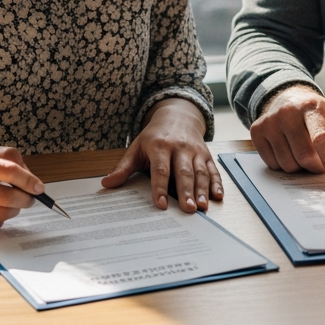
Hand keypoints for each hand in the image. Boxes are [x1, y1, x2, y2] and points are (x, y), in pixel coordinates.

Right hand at [0, 146, 40, 231]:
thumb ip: (7, 158)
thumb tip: (31, 177)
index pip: (8, 171)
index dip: (28, 180)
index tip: (39, 187)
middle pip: (8, 196)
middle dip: (26, 198)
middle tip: (30, 197)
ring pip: (2, 213)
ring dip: (15, 209)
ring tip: (13, 203)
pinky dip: (0, 219)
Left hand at [102, 98, 221, 212]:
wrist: (178, 116)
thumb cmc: (154, 137)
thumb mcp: (136, 147)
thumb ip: (123, 167)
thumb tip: (106, 184)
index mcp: (160, 146)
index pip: (160, 170)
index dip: (160, 188)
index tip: (160, 205)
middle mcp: (180, 148)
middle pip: (184, 172)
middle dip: (186, 191)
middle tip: (188, 209)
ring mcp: (195, 151)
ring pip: (200, 172)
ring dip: (202, 190)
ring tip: (202, 207)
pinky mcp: (207, 154)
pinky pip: (213, 169)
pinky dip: (217, 183)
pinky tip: (217, 196)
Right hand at [250, 84, 324, 183]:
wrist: (288, 97)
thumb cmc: (317, 114)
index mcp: (312, 108)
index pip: (321, 138)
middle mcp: (288, 112)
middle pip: (304, 156)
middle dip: (316, 166)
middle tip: (320, 160)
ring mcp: (270, 121)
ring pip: (288, 164)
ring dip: (300, 167)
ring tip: (303, 151)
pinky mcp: (257, 131)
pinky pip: (273, 164)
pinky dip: (283, 164)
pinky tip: (287, 149)